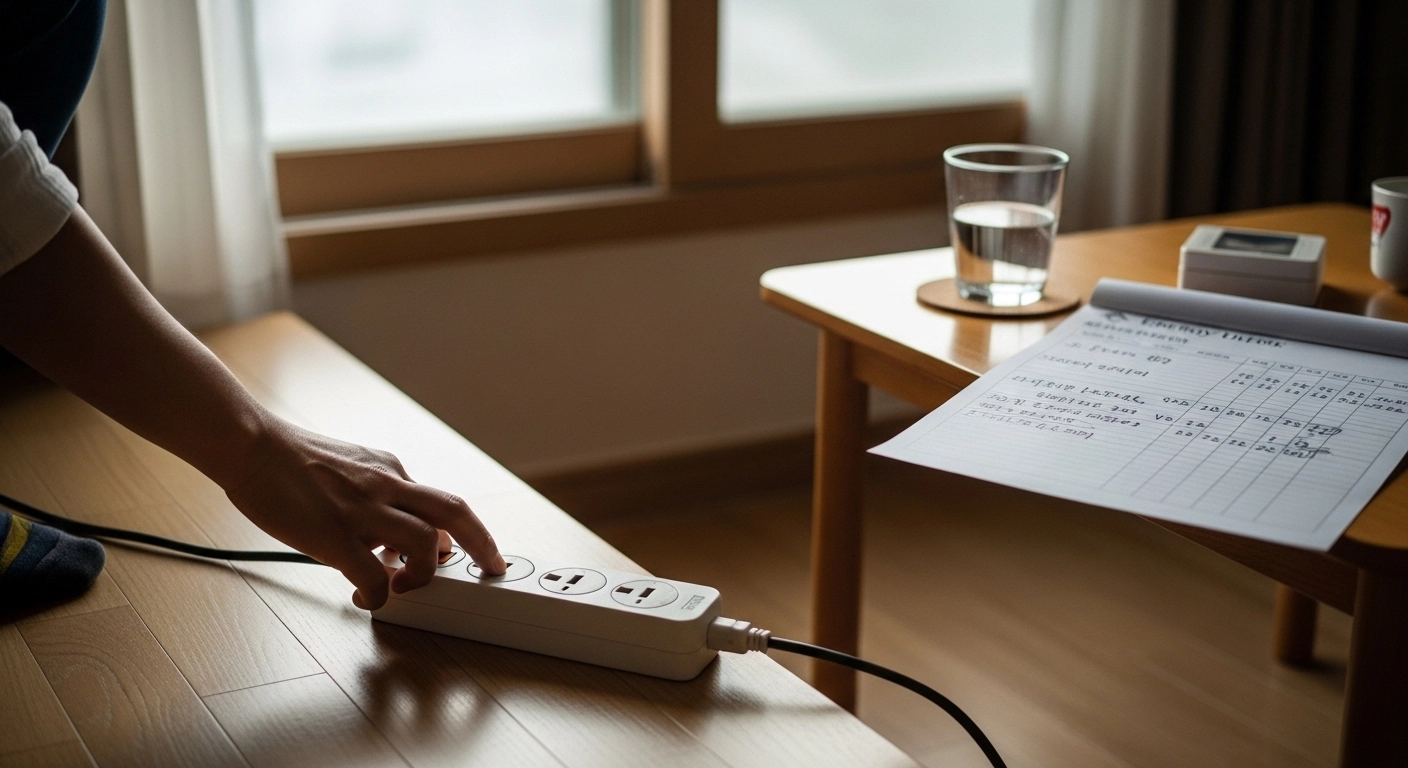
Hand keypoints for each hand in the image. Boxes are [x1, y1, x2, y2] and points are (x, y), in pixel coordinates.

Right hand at [225, 420, 505, 608]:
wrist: (249, 444)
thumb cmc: (289, 459)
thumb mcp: (349, 465)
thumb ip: (375, 492)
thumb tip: (386, 532)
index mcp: (389, 469)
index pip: (439, 501)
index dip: (460, 531)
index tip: (460, 551)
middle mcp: (386, 485)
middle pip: (455, 512)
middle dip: (483, 543)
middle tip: (493, 569)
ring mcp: (363, 509)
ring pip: (425, 543)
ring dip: (424, 573)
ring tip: (404, 586)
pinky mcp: (335, 534)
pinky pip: (374, 575)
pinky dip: (379, 594)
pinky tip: (367, 598)